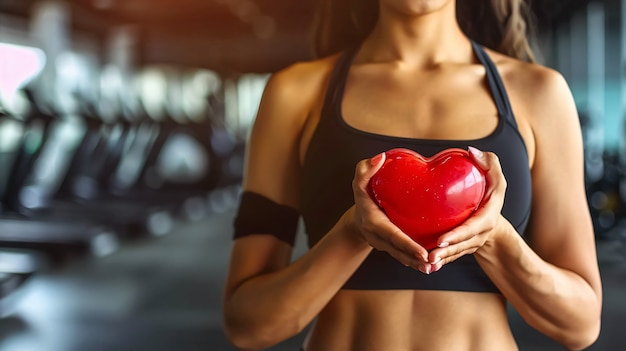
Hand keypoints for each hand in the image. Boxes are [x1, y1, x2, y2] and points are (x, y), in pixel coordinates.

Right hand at [346, 152, 431, 272]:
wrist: (356, 216)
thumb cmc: (362, 194)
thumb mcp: (359, 179)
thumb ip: (366, 168)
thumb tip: (381, 158)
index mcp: (373, 221)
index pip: (392, 235)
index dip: (407, 244)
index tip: (422, 252)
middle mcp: (378, 237)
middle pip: (398, 250)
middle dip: (414, 259)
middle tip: (432, 263)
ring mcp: (384, 245)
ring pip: (401, 257)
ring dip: (416, 264)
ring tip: (433, 268)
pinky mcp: (390, 248)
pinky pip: (402, 256)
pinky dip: (414, 262)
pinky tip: (431, 265)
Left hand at [427, 146, 507, 271]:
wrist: (492, 214)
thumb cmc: (490, 191)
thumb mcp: (496, 176)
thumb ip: (489, 163)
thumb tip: (472, 152)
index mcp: (487, 217)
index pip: (472, 228)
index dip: (458, 235)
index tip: (441, 240)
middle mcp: (479, 233)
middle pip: (462, 246)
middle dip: (446, 252)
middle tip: (429, 256)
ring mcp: (471, 243)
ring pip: (455, 254)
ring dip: (441, 260)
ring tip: (425, 263)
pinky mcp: (461, 247)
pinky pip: (450, 256)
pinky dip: (439, 262)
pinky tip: (423, 265)